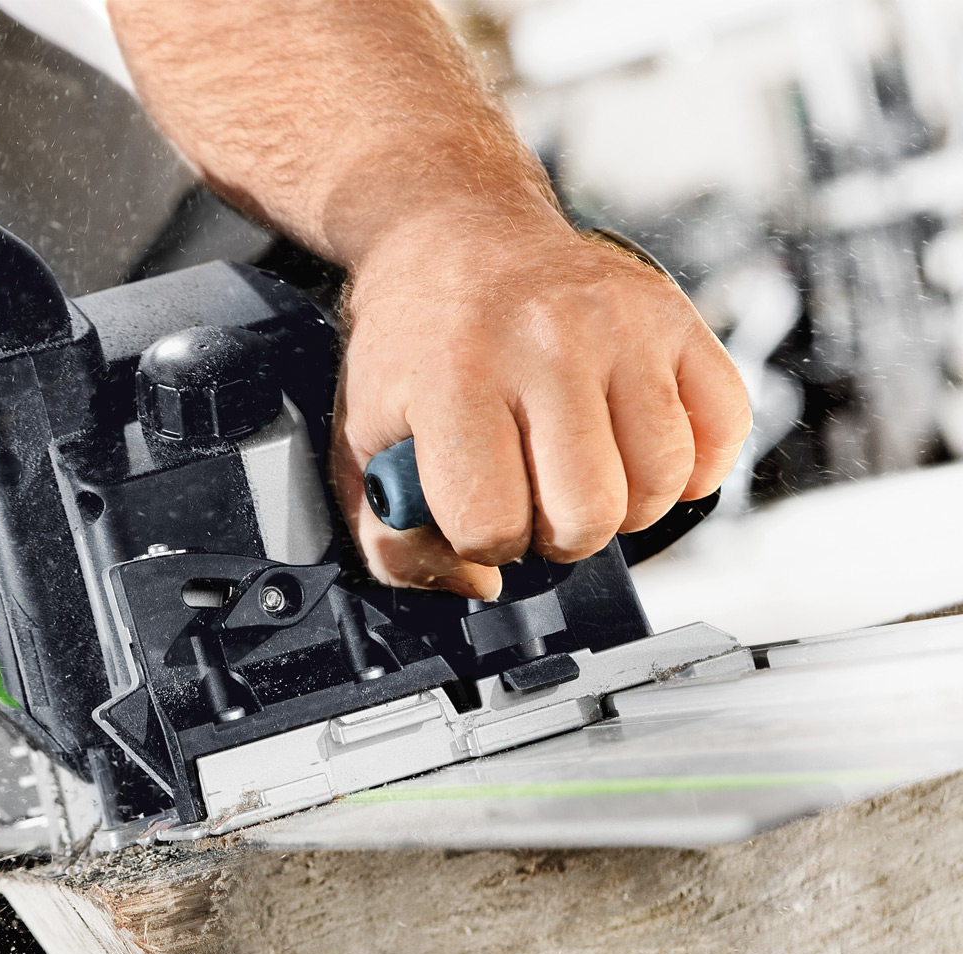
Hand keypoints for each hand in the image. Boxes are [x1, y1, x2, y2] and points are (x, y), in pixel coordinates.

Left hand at [332, 210, 752, 599]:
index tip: (474, 508)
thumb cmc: (412, 352)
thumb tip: (479, 584)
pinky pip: (723, 431)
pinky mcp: (677, 317)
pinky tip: (636, 453)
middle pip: (587, 516)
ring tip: (579, 474)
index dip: (481, 540)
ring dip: (622, 507)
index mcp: (454, 379)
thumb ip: (394, 542)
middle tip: (534, 499)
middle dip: (557, 536)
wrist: (452, 237)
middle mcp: (545, 343)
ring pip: (660, 483)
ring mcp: (621, 326)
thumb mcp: (362, 448)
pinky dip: (691, 466)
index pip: (491, 524)